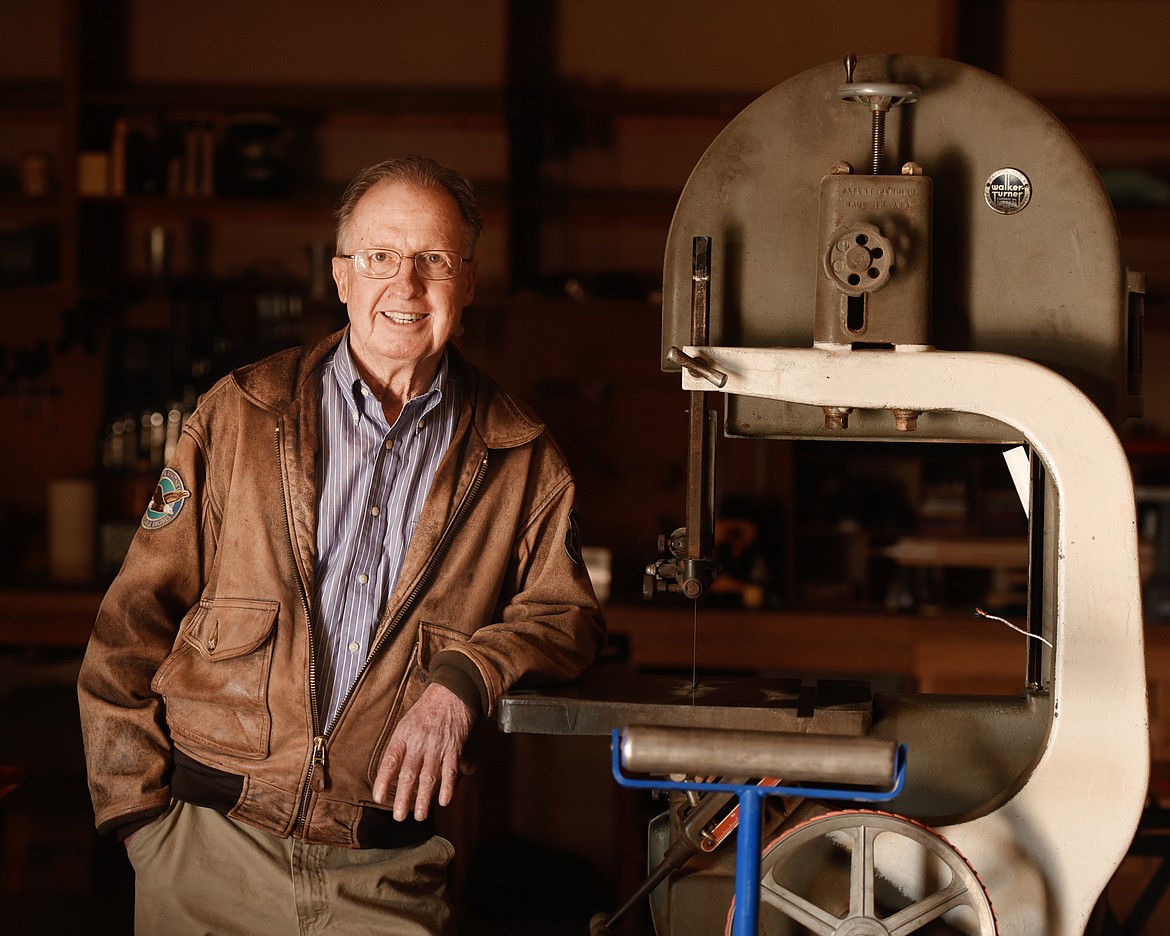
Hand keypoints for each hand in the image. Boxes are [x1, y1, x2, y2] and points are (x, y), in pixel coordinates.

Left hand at [373, 682, 474, 820]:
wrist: (451, 693)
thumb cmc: (426, 711)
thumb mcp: (406, 724)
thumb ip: (400, 747)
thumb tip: (392, 772)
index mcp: (403, 736)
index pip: (390, 761)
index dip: (383, 781)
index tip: (378, 797)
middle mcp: (418, 743)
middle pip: (408, 774)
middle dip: (402, 798)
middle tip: (398, 816)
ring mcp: (437, 746)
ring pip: (429, 777)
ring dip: (423, 799)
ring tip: (419, 816)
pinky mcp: (453, 748)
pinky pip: (450, 770)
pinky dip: (448, 787)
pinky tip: (444, 801)